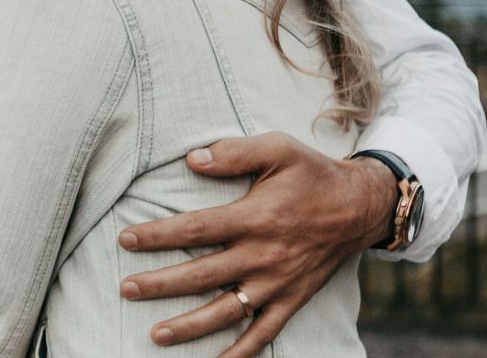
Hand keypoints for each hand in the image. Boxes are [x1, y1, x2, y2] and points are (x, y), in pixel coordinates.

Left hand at [117, 131, 395, 356]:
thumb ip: (234, 153)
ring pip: (227, 311)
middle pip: (202, 275)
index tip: (126, 239)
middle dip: (160, 284)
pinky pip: (263, 333)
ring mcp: (277, 283)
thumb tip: (191, 158)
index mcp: (256, 217)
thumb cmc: (313, 174)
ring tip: (156, 335)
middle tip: (126, 289)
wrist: (360, 207)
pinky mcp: (291, 300)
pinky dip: (240, 352)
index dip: (158, 235)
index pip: (196, 228)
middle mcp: (263, 255)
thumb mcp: (278, 149)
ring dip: (190, 326)